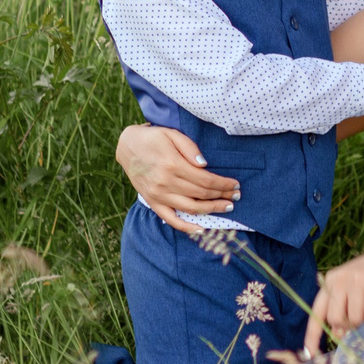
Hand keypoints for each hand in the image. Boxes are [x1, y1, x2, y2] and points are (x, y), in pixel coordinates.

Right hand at [117, 124, 240, 234]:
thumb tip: (204, 164)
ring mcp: (159, 195)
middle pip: (201, 194)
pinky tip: (201, 229)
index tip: (235, 184)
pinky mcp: (153, 202)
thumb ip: (190, 148)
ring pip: (191, 208)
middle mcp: (166, 183)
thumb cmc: (153, 138)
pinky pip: (171, 219)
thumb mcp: (172, 134)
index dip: (223, 184)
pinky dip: (186, 227)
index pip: (206, 179)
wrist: (127, 147)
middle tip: (236, 196)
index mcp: (173, 164)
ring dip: (211, 210)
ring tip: (226, 207)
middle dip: (222, 196)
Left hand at [303, 241, 363, 355]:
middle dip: (348, 327)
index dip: (312, 335)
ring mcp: (357, 280)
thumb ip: (343, 308)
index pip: (317, 312)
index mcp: (331, 280)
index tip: (309, 354)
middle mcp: (340, 279)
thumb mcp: (354, 287)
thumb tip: (337, 335)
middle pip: (335, 319)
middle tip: (360, 319)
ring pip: (354, 318)